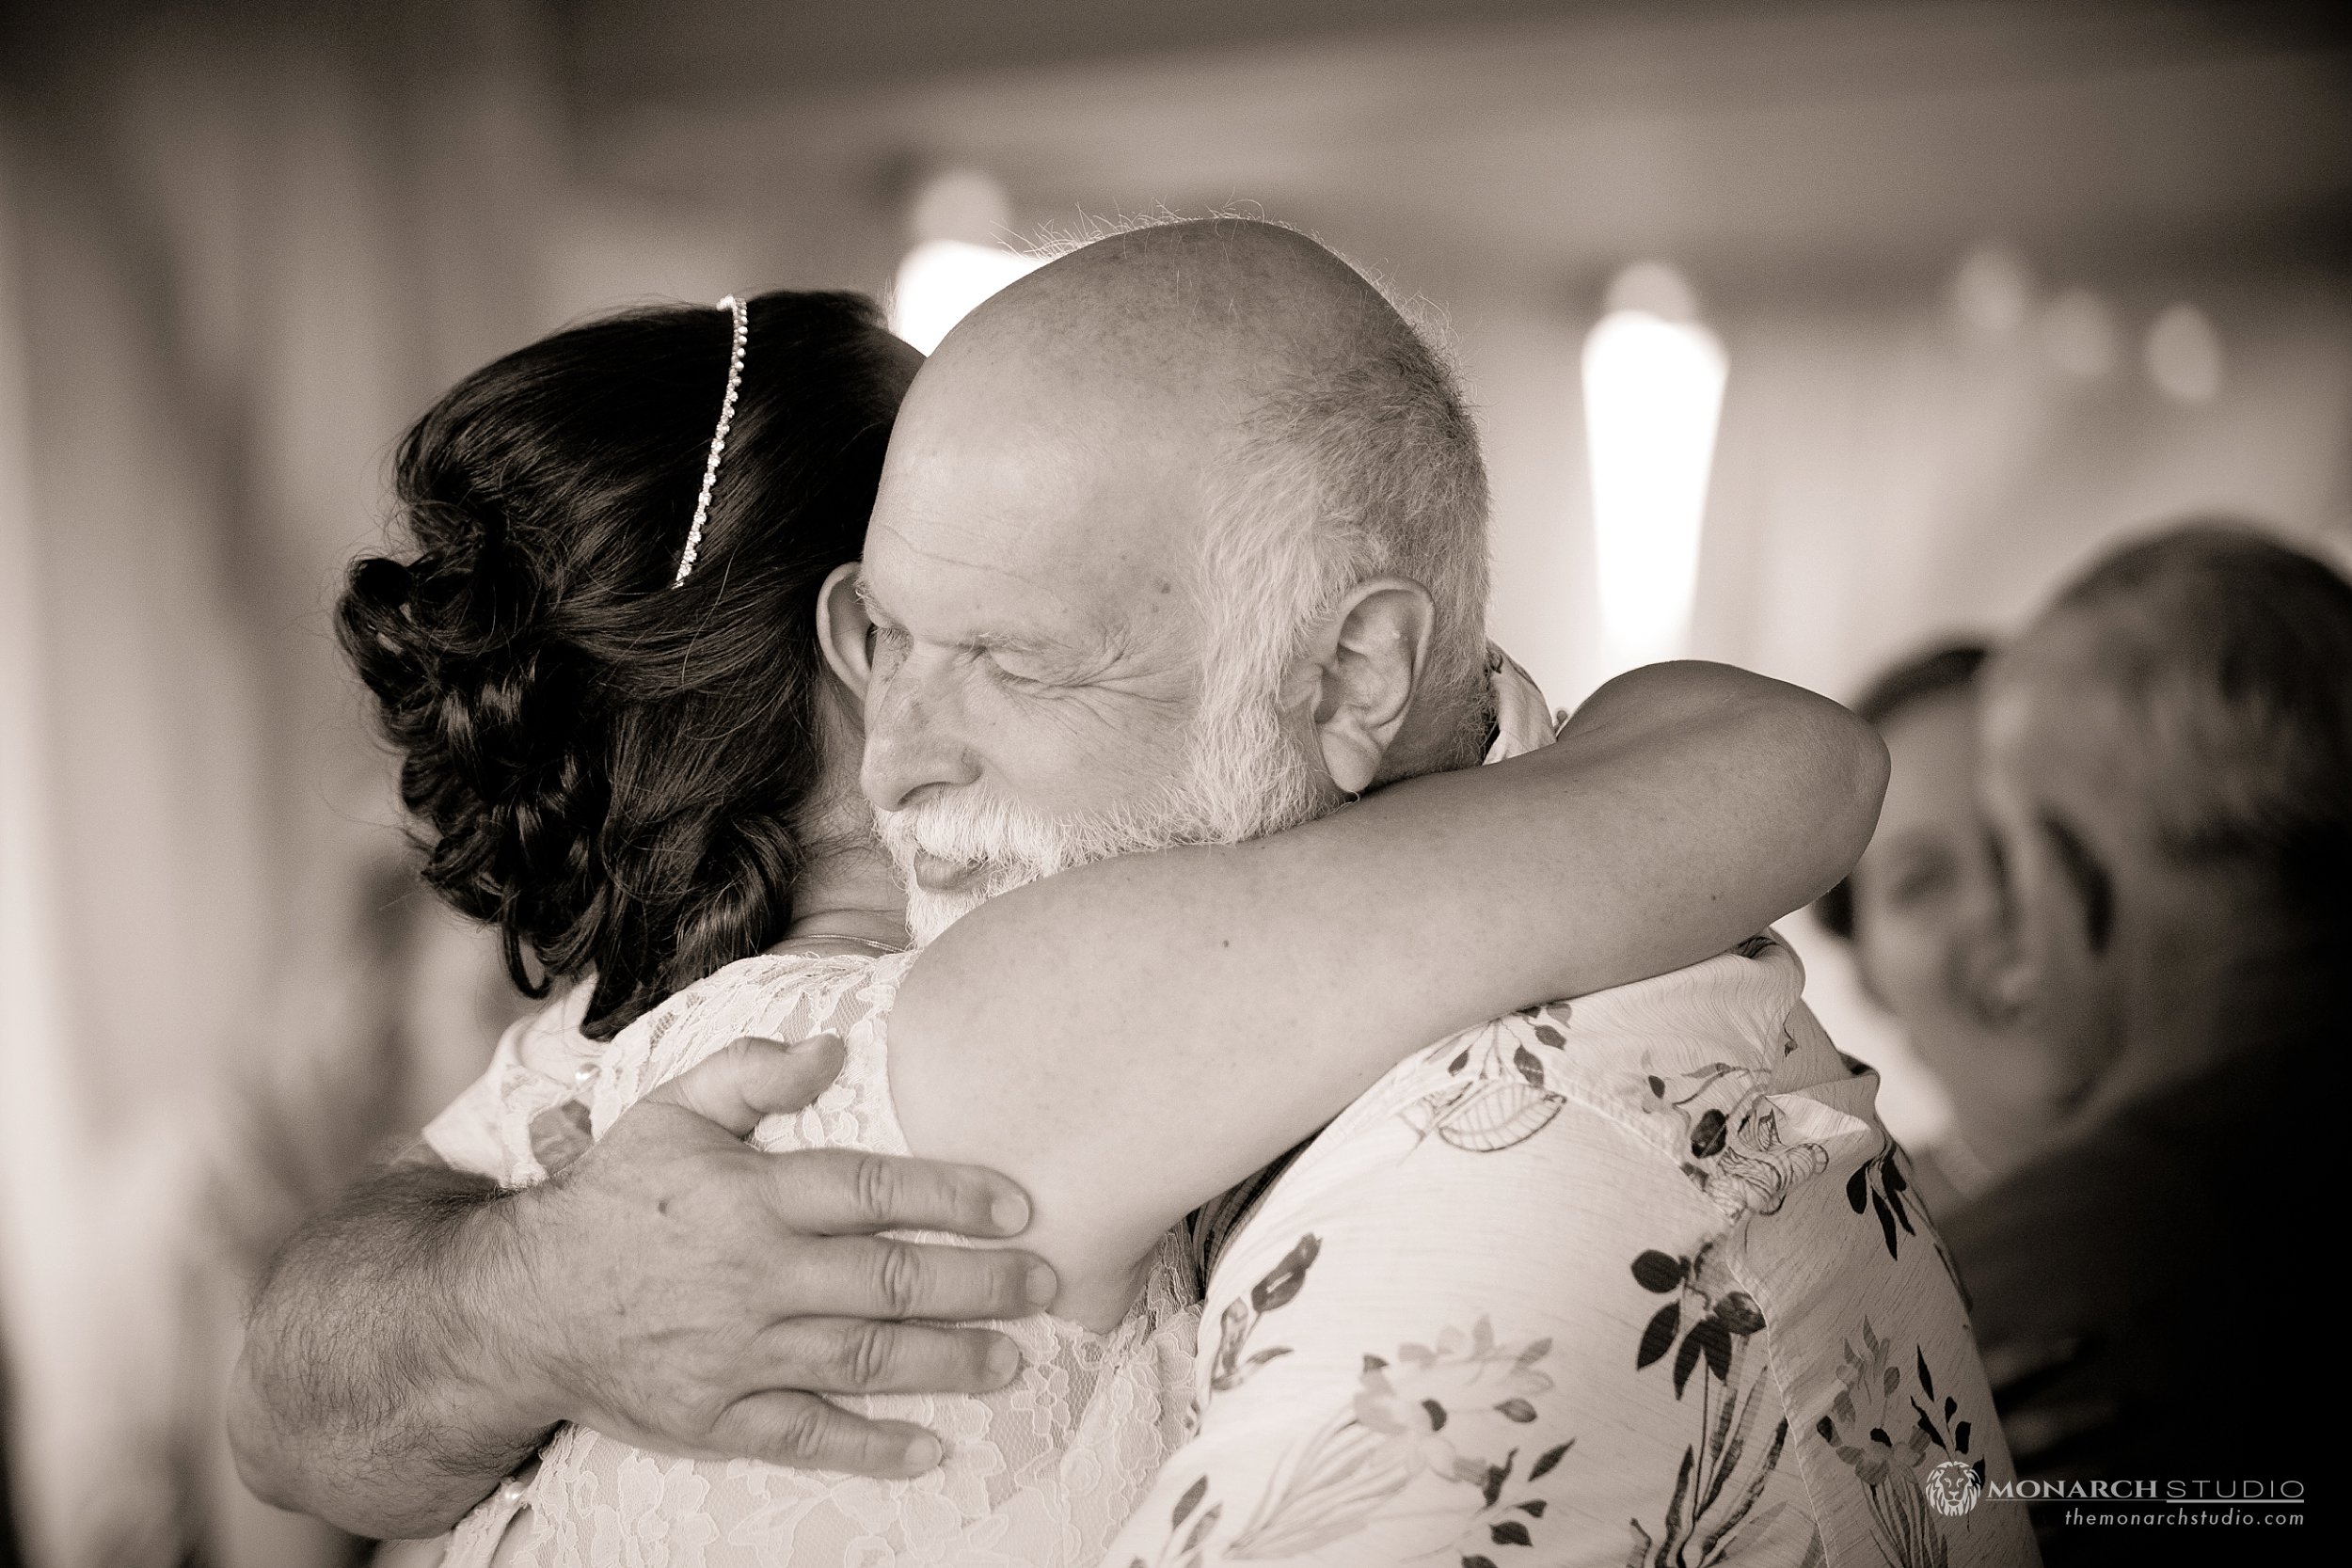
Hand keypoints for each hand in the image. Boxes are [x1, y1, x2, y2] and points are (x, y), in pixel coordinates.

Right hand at [501, 1034, 1053, 1475]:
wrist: (521, 1306)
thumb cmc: (613, 1201)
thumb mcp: (670, 1113)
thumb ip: (752, 1073)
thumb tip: (835, 1047)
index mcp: (751, 1196)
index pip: (873, 1189)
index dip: (954, 1195)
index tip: (1019, 1204)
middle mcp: (754, 1276)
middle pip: (890, 1280)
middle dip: (981, 1284)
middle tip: (1046, 1283)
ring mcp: (738, 1354)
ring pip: (866, 1359)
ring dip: (950, 1361)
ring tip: (1013, 1357)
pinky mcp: (718, 1417)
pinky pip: (809, 1436)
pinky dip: (874, 1447)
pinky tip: (932, 1446)